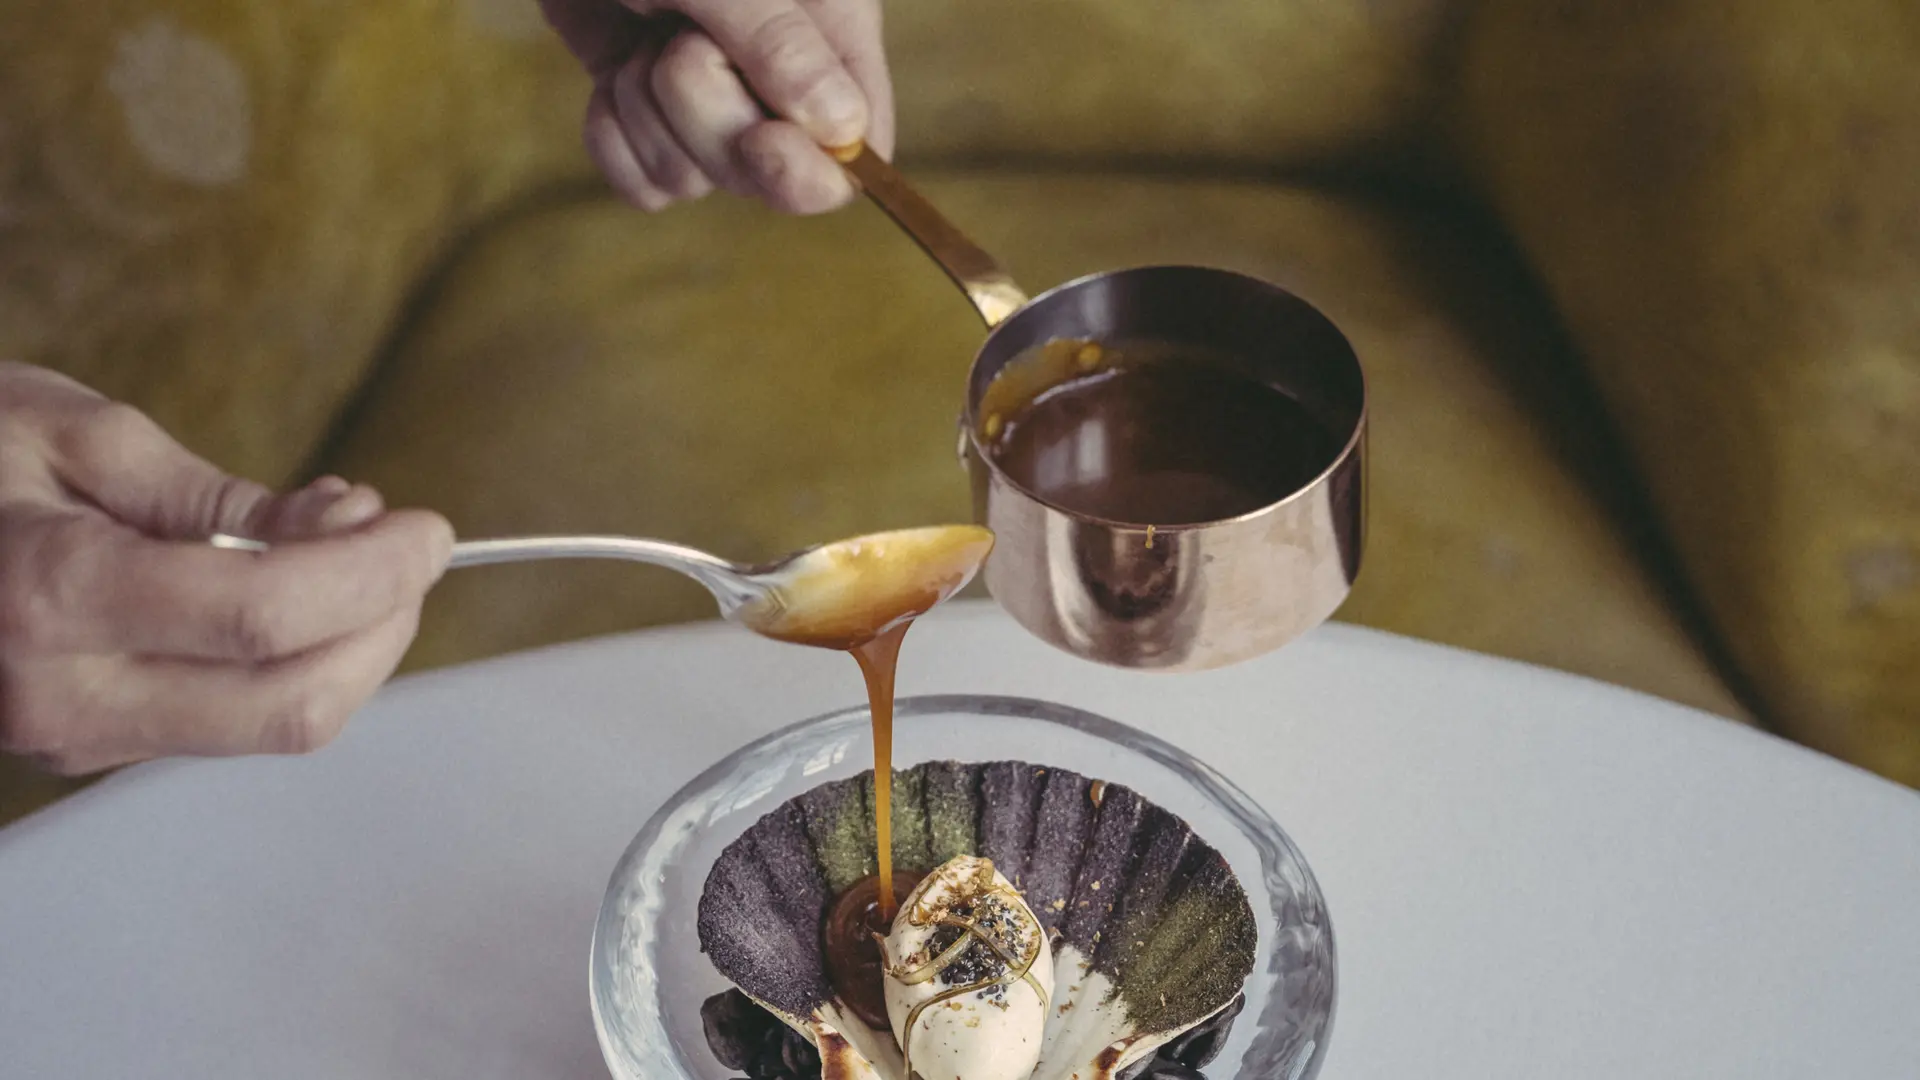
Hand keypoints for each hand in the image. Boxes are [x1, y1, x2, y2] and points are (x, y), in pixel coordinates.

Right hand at [0, 363, 453, 774]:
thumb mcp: (76, 434)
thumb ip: (219, 498)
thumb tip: (344, 529)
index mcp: (51, 594)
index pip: (265, 614)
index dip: (375, 574)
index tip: (430, 529)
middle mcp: (62, 691)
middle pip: (291, 702)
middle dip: (384, 623)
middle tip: (410, 544)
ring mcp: (73, 736)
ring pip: (275, 724)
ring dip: (352, 643)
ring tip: (348, 547)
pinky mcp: (90, 746)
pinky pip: (233, 719)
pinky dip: (297, 659)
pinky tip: (295, 587)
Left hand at [540, 0, 892, 214]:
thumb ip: (778, 39)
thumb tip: (844, 129)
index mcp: (831, 31)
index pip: (860, 145)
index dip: (817, 167)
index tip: (765, 140)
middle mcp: (778, 78)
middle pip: (766, 176)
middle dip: (707, 119)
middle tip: (679, 42)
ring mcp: (712, 100)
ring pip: (694, 180)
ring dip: (649, 111)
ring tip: (643, 32)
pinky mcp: (651, 115)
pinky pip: (644, 184)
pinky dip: (616, 138)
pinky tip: (611, 75)